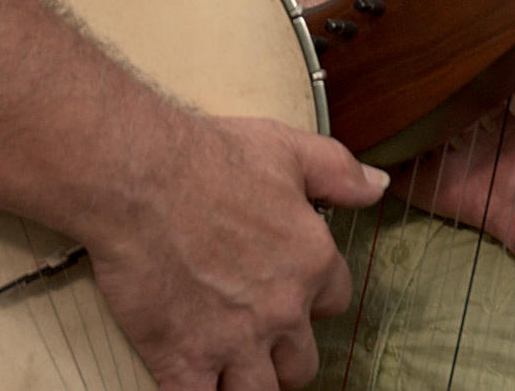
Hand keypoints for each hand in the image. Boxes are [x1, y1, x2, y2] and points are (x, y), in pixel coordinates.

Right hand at [85, 114, 386, 390]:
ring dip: (249, 383)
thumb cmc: (207, 158)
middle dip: (283, 352)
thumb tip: (377, 186)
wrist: (137, 178)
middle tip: (258, 335)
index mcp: (309, 261)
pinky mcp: (182, 360)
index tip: (290, 285)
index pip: (335, 300)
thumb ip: (339, 172)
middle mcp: (281, 310)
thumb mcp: (286, 148)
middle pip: (302, 362)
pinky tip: (192, 381)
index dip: (313, 294)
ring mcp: (233, 341)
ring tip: (229, 367)